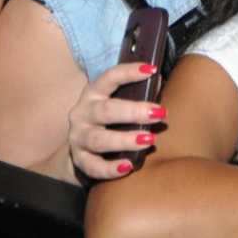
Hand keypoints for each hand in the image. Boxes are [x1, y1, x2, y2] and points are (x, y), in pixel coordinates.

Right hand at [67, 62, 166, 182]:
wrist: (81, 150)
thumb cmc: (108, 122)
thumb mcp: (117, 104)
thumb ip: (137, 94)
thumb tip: (158, 79)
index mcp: (93, 94)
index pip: (109, 78)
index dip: (129, 72)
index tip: (151, 69)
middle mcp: (82, 113)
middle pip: (106, 110)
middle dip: (134, 111)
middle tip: (158, 113)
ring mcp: (78, 137)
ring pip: (99, 139)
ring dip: (125, 139)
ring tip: (149, 140)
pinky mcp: (79, 160)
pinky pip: (93, 166)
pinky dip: (110, 168)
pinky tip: (128, 166)